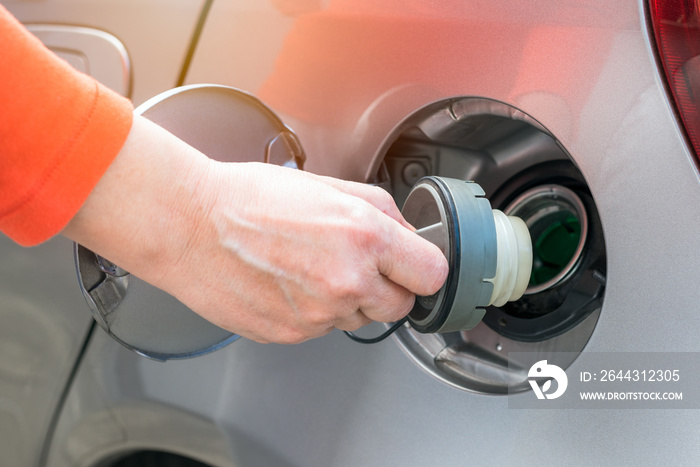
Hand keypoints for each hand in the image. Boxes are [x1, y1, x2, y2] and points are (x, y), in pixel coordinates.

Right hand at [63, 116, 447, 343]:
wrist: (189, 225)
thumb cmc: (249, 200)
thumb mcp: (327, 185)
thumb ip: (380, 211)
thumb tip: (406, 234)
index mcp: (364, 237)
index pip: (432, 275)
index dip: (423, 268)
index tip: (413, 266)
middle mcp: (347, 282)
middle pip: (400, 307)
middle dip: (386, 288)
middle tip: (355, 264)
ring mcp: (319, 316)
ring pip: (358, 319)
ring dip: (346, 300)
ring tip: (309, 267)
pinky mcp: (291, 335)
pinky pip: (321, 330)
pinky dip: (313, 311)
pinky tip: (288, 282)